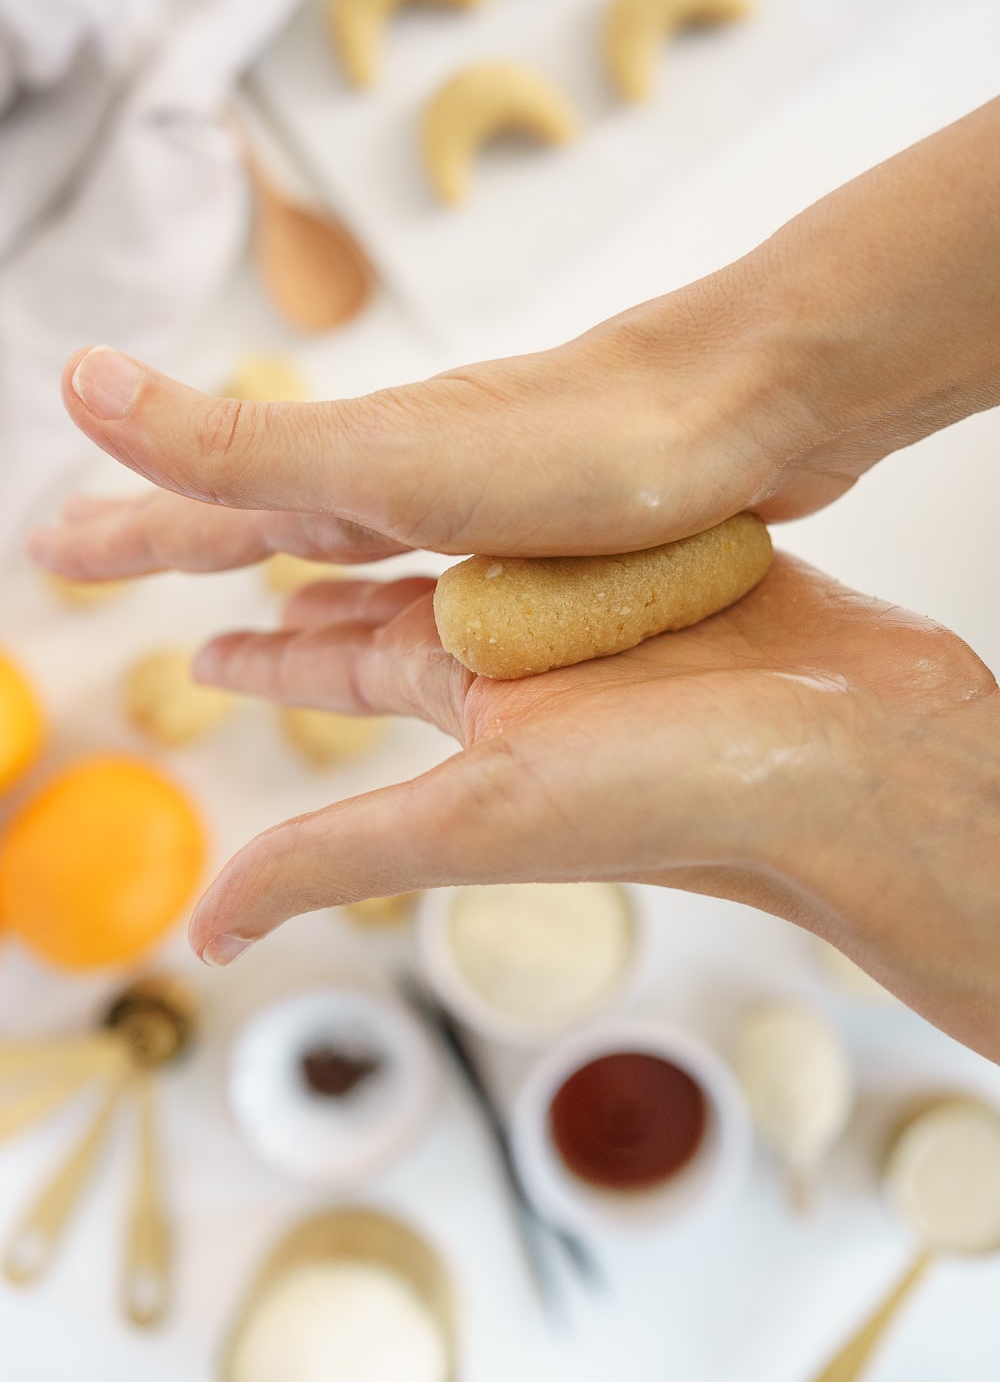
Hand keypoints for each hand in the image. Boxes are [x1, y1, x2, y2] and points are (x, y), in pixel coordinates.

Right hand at [28, 99, 999, 579]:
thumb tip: (75, 376)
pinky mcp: (551, 539)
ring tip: (258, 630)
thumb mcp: (388, 464)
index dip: (131, 532)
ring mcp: (480, 508)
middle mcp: (408, 480)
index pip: (210, 505)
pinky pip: (441, 581)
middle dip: (186, 548)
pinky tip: (425, 625)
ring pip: (358, 556)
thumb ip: (238, 442)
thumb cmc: (581, 445)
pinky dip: (402, 605)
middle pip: (269, 523)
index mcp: (356, 470)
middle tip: (113, 567)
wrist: (748, 412)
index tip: (54, 547)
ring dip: (295, 587)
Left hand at [186, 555, 999, 1063]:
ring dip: (446, 531)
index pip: (346, 669)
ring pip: (503, 557)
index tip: (216, 649)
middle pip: (408, 606)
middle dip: (338, 582)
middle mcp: (538, 662)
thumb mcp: (480, 820)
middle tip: (272, 542)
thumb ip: (338, 858)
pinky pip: (603, 530)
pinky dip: (563, 508)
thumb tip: (207, 935)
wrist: (863, 760)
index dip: (275, 660)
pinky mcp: (690, 575)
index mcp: (479, 709)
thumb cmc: (684, 801)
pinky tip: (547, 478)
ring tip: (391, 496)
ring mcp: (615, 616)